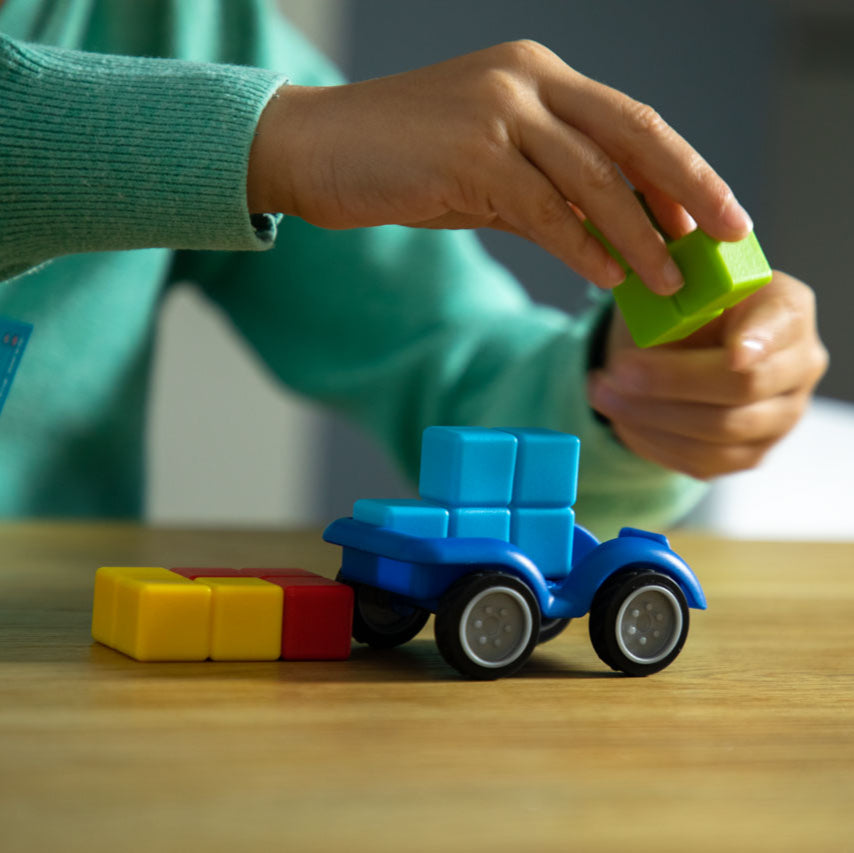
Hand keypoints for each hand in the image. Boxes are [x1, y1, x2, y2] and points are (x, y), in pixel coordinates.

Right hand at [247, 40, 752, 293]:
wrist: (314, 148)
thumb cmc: (398, 160)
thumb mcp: (485, 168)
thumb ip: (545, 190)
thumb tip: (603, 235)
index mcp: (536, 74)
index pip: (628, 122)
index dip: (680, 168)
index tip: (713, 212)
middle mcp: (525, 79)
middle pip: (632, 134)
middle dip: (689, 188)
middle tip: (728, 235)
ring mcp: (497, 111)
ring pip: (592, 176)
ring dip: (638, 232)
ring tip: (669, 279)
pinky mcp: (467, 154)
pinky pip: (542, 207)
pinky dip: (580, 244)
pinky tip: (607, 274)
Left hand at [587, 270, 828, 478]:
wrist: (686, 346)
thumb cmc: (687, 308)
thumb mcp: (682, 288)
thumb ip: (679, 298)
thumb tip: (653, 313)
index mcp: (788, 310)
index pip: (780, 327)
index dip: (759, 341)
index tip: (734, 355)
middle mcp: (798, 365)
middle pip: (743, 388)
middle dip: (670, 382)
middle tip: (617, 371)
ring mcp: (779, 417)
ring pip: (718, 432)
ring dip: (649, 416)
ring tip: (601, 394)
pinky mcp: (750, 453)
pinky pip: (701, 460)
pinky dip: (652, 441)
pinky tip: (620, 419)